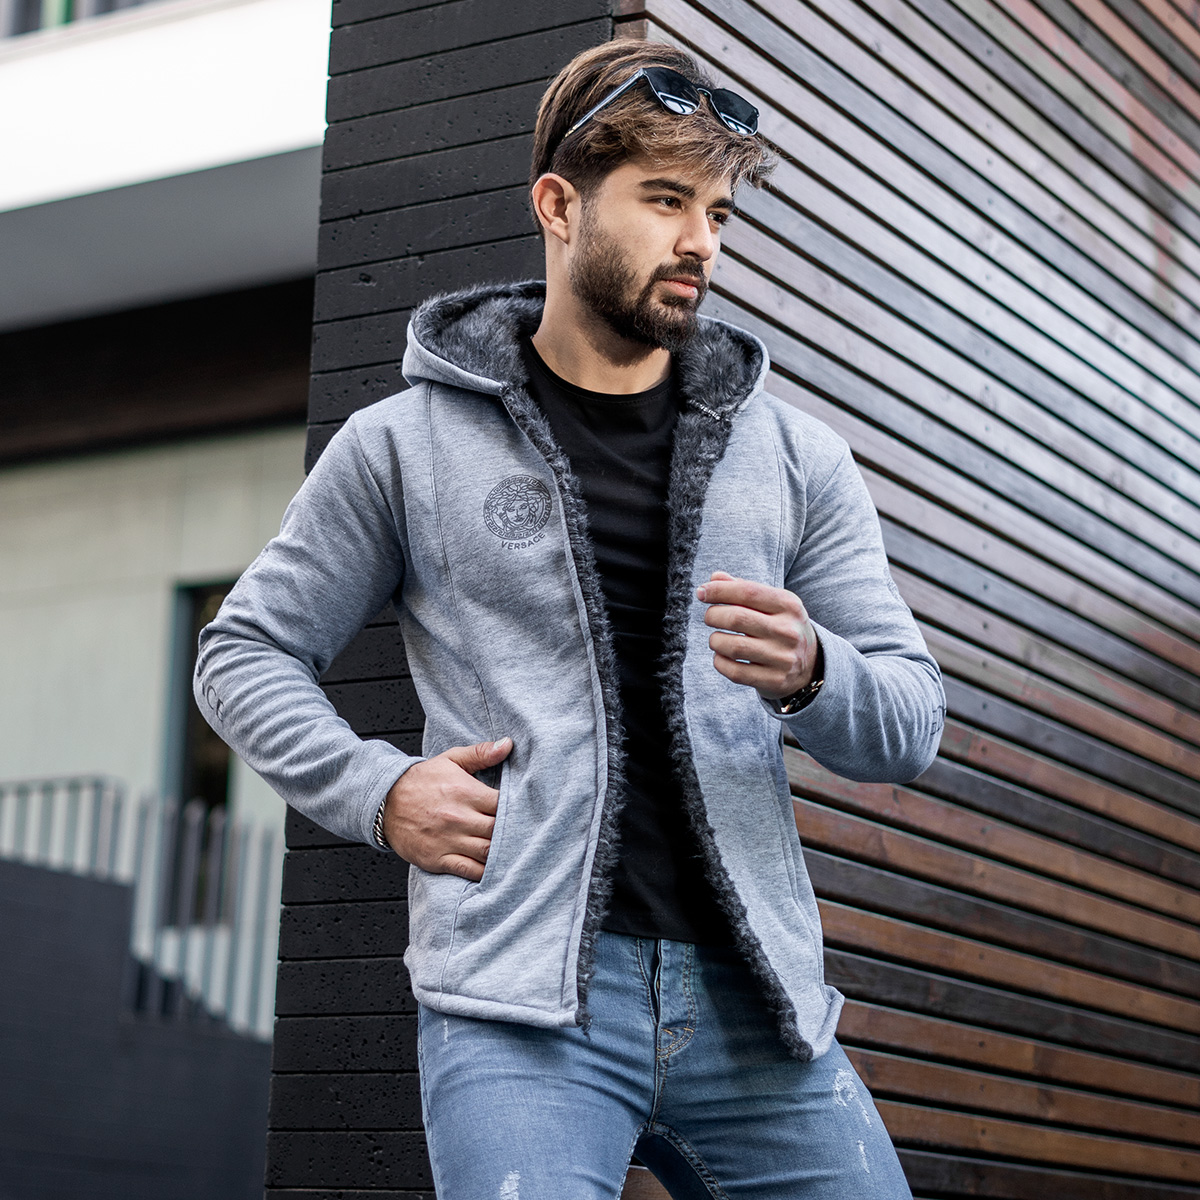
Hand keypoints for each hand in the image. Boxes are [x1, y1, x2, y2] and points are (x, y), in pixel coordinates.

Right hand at [381, 737, 512, 881]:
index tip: (525, 811)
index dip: (518, 808)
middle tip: (523, 832)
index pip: (504, 804)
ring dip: (503, 853)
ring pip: (488, 852)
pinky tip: (495, 869)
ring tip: (512, 850)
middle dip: (513, 832)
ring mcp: (449, 840)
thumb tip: (508, 744)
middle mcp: (459, 818)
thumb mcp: (450, 760)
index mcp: (466, 792)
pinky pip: (469, 870)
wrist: (384, 802)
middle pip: (499, 830)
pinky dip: (485, 872)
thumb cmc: (421, 780)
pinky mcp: (439, 858)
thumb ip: (481, 753)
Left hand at [697, 571, 818, 699]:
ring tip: (716, 639)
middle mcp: (788, 630)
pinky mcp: (775, 680)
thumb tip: (714, 577)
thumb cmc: (781, 627)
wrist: (811, 665)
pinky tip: (721, 656)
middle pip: (736, 618)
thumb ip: (743, 588)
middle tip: (710, 617)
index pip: (747, 591)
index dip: (719, 590)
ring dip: (715, 641)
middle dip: (713, 615)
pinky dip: (720, 662)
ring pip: (733, 647)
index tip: (702, 592)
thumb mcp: (772, 604)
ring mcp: (783, 658)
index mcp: (789, 605)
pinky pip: (735, 672)